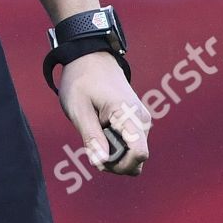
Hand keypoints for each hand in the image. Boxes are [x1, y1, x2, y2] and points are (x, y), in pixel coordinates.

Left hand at [58, 52, 150, 175]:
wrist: (91, 58)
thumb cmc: (82, 81)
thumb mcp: (79, 109)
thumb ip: (91, 137)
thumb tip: (101, 164)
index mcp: (128, 114)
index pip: (139, 154)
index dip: (119, 165)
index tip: (99, 155)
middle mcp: (142, 119)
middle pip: (137, 161)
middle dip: (114, 163)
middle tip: (92, 146)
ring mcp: (142, 121)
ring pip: (135, 156)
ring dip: (116, 156)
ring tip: (96, 136)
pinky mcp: (139, 122)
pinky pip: (133, 146)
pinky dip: (118, 148)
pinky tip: (102, 133)